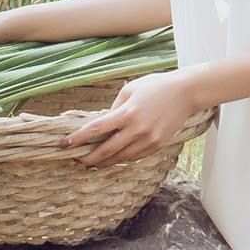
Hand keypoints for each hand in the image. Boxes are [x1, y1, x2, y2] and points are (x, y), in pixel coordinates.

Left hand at [64, 69, 205, 167]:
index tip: (65, 144)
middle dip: (89, 157)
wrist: (185, 93)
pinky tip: (113, 159)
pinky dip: (122, 159)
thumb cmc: (155, 86)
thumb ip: (115, 107)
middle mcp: (136, 129)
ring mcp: (148, 140)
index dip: (78, 138)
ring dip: (104, 162)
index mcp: (127, 113)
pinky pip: (135, 157)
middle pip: (106, 150)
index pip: (96, 129)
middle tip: (76, 161)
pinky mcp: (157, 145)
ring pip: (121, 158)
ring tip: (92, 163)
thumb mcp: (130, 90)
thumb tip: (103, 124)